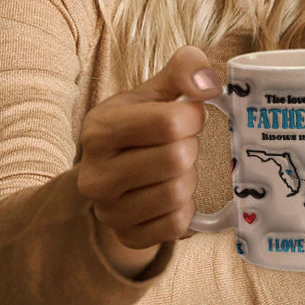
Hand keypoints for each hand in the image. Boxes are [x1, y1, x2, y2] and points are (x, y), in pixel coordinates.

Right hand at [77, 46, 220, 276]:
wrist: (116, 172)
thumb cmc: (143, 124)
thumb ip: (185, 68)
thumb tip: (209, 84)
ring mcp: (107, 211)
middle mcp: (95, 174)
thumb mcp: (158, 89)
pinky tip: (172, 193)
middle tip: (180, 145)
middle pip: (177, 159)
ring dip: (189, 178)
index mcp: (100, 129)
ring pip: (178, 193)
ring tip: (174, 169)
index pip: (169, 122)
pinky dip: (185, 208)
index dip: (193, 117)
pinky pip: (177, 225)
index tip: (189, 117)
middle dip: (190, 148)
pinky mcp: (126, 236)